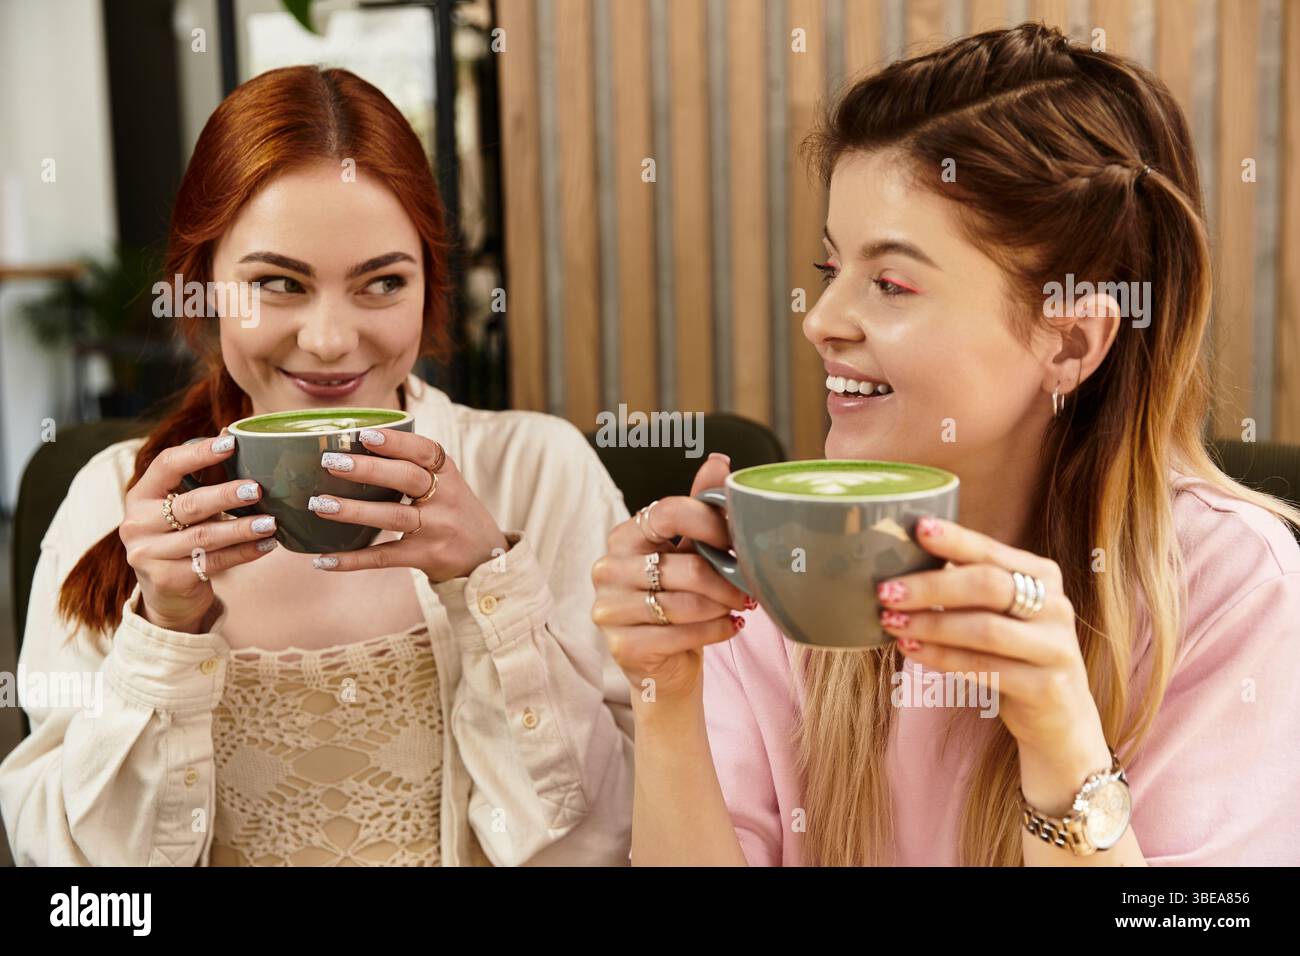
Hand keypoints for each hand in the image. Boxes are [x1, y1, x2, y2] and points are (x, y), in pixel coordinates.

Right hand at [121, 433, 277, 632]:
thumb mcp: (185, 504)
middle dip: (226, 496)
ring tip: (271, 522)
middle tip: (257, 489)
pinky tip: (266, 545)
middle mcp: (138, 523)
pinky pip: (213, 562)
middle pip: (189, 505)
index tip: (231, 442)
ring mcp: (149, 554)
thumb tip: (232, 432)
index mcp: (141, 495)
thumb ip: (206, 474)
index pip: (166, 465)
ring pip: (204, 537)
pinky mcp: (167, 579)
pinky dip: (243, 553)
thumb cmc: (180, 535)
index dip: (199, 453)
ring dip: (242, 529)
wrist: (166, 591)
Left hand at [307, 428, 507, 582]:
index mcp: (448, 474)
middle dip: (367, 470)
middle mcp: (446, 499)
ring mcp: (437, 529)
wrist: (487, 557)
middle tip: (330, 463)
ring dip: (353, 510)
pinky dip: (353, 559)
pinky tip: (324, 559)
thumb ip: (415, 468)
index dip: (396, 442)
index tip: (365, 434)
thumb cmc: (454, 513)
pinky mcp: (426, 556)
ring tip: (319, 505)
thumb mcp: (448, 485)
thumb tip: (353, 448)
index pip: (425, 451)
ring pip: (392, 516)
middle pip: (407, 478)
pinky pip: (385, 557)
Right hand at [591, 453, 750, 705]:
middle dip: (726, 579)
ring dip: (722, 607)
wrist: (663, 660)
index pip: (668, 512)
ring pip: (683, 604)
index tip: (737, 540)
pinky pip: (679, 636)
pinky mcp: (621, 646)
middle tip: (751, 588)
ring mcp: (608, 609)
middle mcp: (607, 569)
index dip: (711, 523)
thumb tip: (719, 460)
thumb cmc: (677, 598)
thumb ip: (699, 507)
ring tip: (739, 607)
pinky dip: (715, 631)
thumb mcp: (688, 550)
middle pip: (683, 566)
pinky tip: (730, 627)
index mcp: (624, 536)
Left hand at [876, 515, 1112, 810]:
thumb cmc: (1014, 654)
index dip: (955, 539)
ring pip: (985, 629)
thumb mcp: (1001, 614)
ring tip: (892, 623)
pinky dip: (942, 658)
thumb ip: (968, 588)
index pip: (993, 551)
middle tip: (886, 591)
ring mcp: (1056, 647)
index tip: (917, 528)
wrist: (1059, 718)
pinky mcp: (1046, 687)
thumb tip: (902, 564)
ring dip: (931, 625)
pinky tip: (912, 652)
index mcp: (1043, 576)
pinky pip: (984, 668)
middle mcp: (1056, 606)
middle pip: (988, 585)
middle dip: (931, 587)